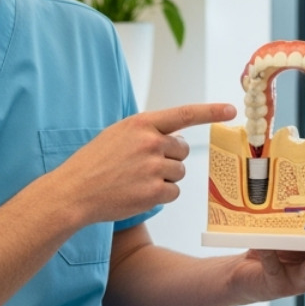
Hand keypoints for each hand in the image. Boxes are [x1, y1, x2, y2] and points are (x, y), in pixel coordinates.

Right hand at [40, 103, 235, 228]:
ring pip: (179, 173)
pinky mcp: (154, 191)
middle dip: (169, 159)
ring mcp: (152, 167)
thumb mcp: (117, 135)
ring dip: (164, 178)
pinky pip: (173, 192)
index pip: (183, 114)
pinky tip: (137, 193)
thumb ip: (146, 133)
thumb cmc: (93, 163)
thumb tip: (175, 140)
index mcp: (141, 124)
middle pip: (182, 151)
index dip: (210, 111)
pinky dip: (160, 195)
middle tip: (143, 166)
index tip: (231, 110)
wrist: (74, 191)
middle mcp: (150, 142)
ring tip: (136, 180)